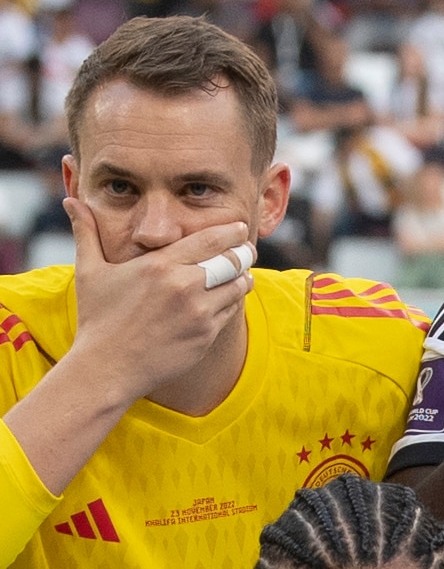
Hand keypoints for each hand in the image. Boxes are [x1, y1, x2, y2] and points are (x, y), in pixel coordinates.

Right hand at [61, 199, 255, 403]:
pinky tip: (231, 297)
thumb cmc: (97, 318)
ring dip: (243, 277)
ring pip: (237, 287)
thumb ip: (86, 233)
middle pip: (231, 261)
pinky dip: (235, 301)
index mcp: (159, 265)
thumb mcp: (89, 272)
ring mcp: (198, 313)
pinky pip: (232, 311)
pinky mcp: (206, 335)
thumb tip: (71, 201)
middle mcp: (183, 286)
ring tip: (243, 272)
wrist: (108, 368)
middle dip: (243, 253)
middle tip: (247, 249)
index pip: (209, 240)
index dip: (229, 232)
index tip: (238, 227)